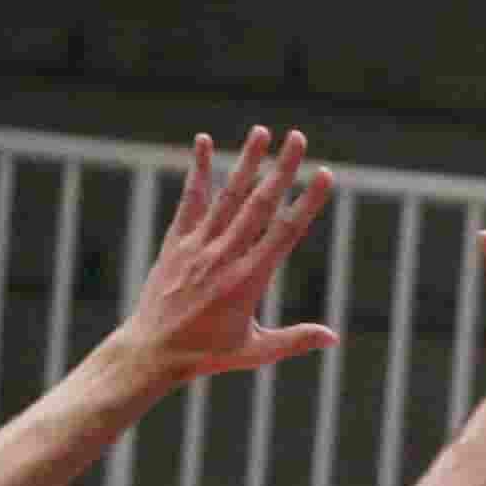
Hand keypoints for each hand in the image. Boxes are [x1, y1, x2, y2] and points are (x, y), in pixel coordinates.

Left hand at [112, 127, 338, 383]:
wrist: (151, 349)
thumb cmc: (207, 353)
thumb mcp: (256, 351)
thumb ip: (295, 339)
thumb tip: (334, 337)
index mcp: (248, 279)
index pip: (284, 232)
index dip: (306, 202)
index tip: (324, 175)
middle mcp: (223, 256)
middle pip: (258, 204)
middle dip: (281, 169)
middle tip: (299, 138)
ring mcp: (197, 245)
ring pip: (226, 196)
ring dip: (246, 162)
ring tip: (262, 132)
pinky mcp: (176, 242)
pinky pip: (190, 200)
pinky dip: (199, 171)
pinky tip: (205, 143)